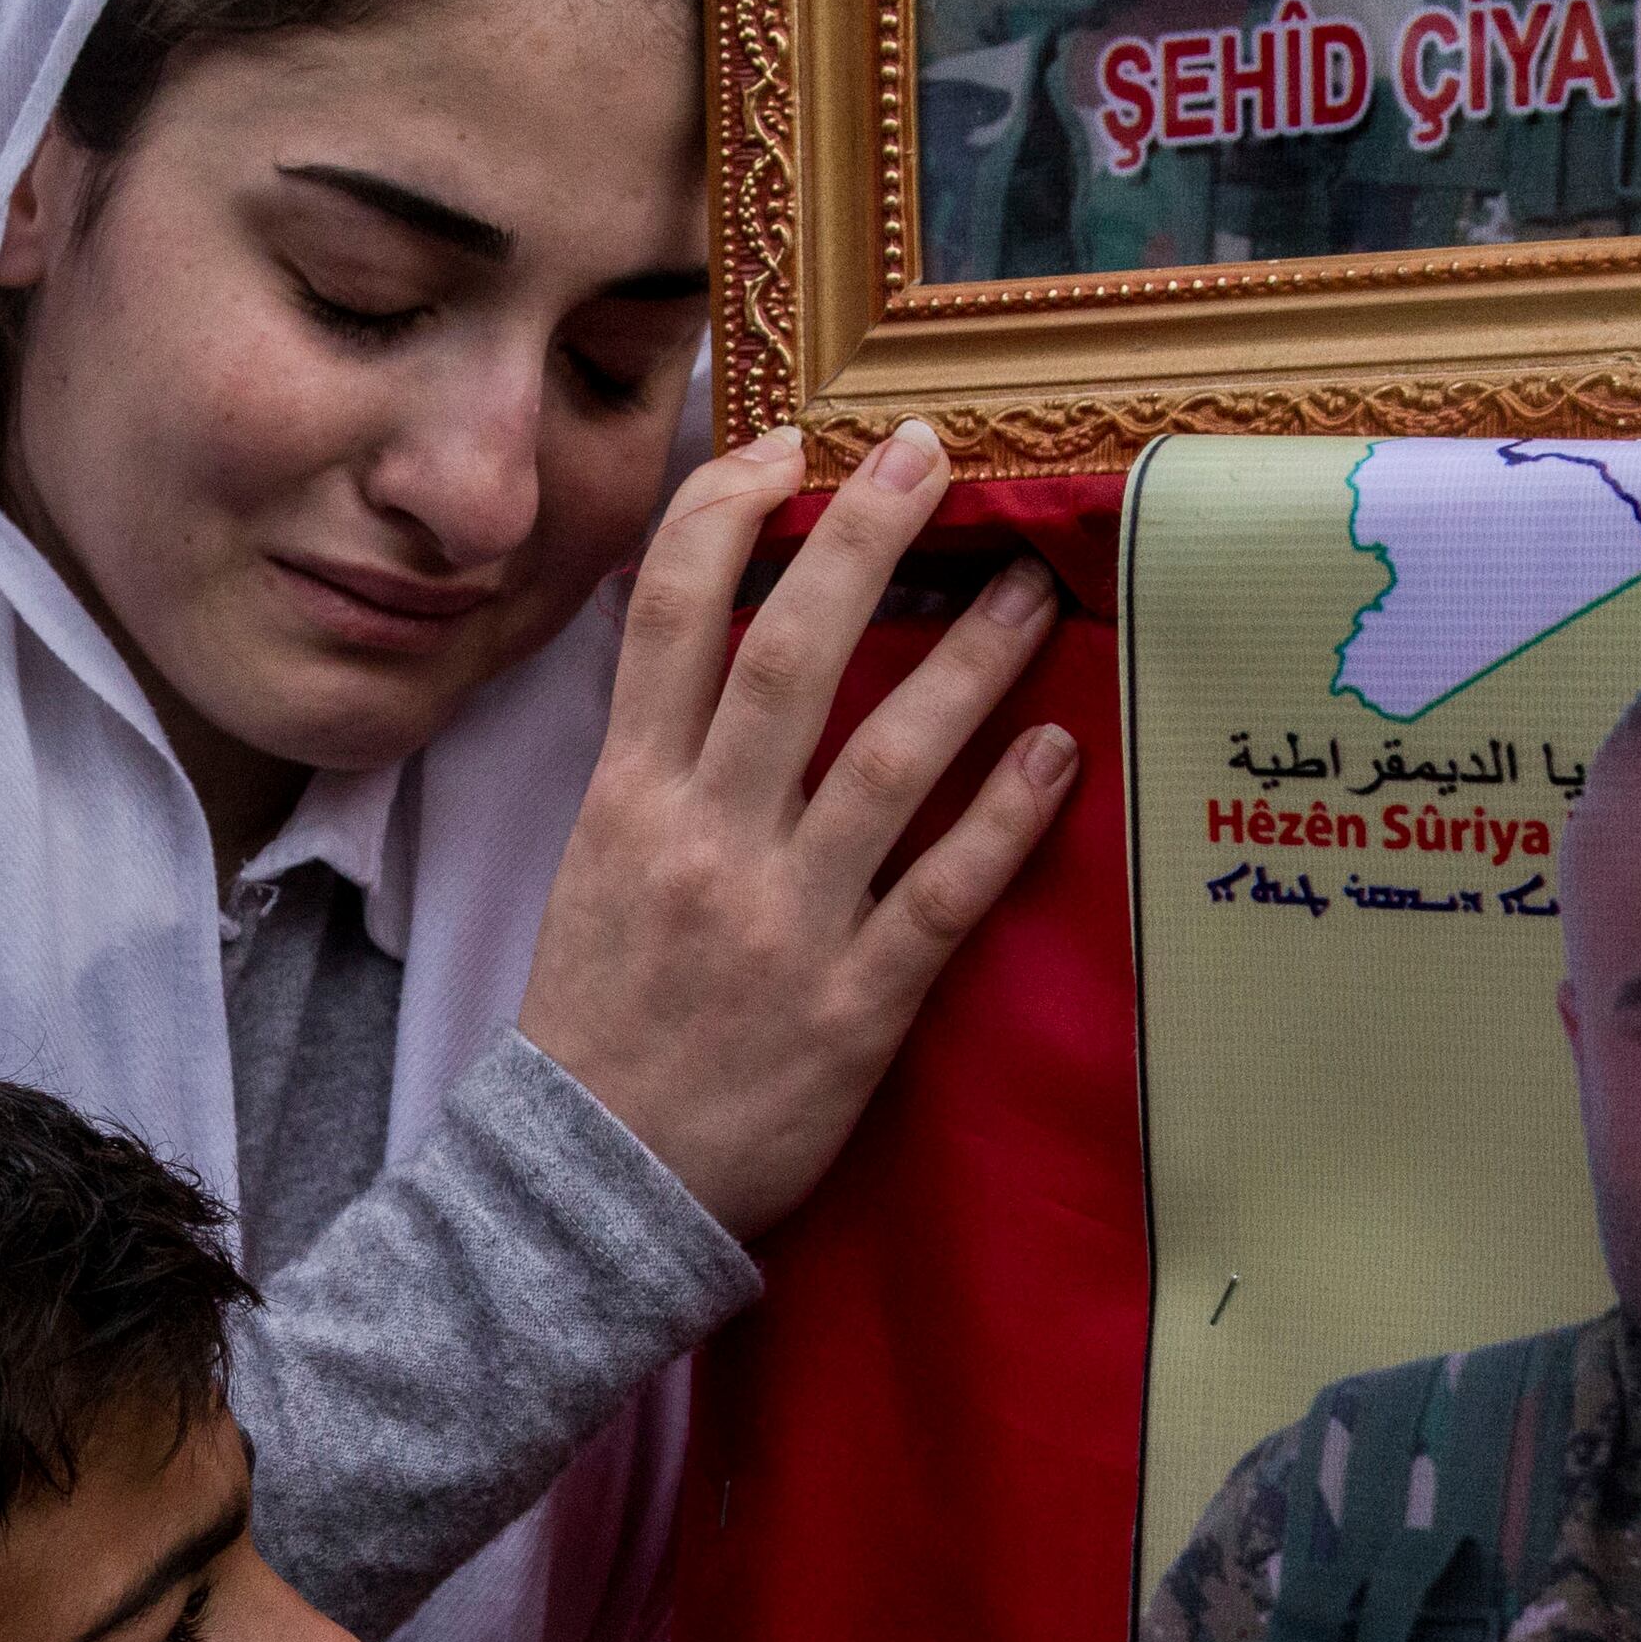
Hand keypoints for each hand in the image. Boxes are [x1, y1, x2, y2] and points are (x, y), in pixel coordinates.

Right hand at [516, 418, 1079, 1242]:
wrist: (582, 1192)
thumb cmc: (596, 1028)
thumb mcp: (590, 873)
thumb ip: (652, 768)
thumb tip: (708, 651)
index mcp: (627, 802)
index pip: (667, 619)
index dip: (726, 515)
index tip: (785, 449)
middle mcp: (705, 841)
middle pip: (788, 653)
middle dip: (863, 538)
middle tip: (932, 455)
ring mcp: (784, 922)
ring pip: (885, 758)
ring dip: (970, 661)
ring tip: (1031, 590)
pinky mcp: (854, 1007)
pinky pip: (943, 893)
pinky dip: (1005, 817)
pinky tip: (1057, 753)